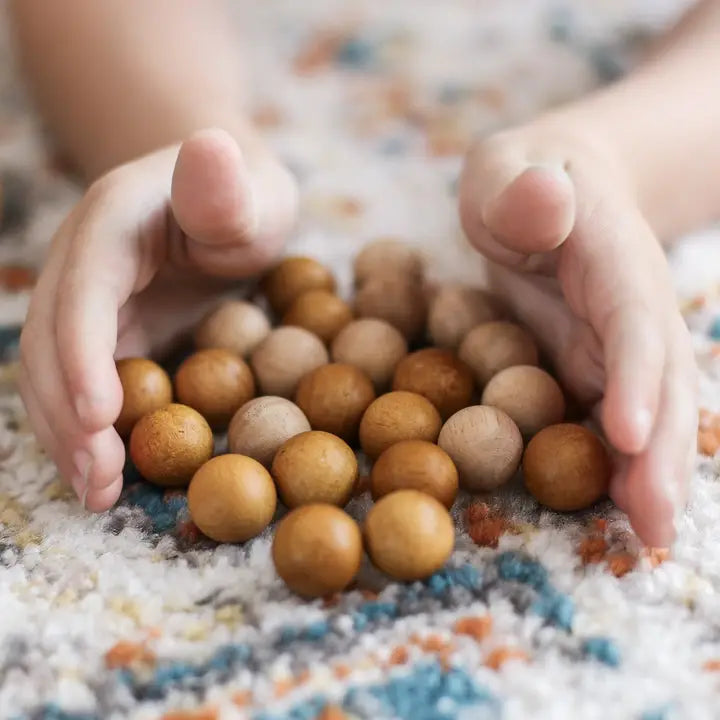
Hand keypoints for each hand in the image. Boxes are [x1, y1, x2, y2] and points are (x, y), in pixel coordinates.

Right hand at [18, 128, 296, 510]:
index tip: (101, 416)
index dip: (83, 353)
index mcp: (109, 225)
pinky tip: (105, 475)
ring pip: (54, 375)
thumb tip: (210, 145)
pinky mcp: (104, 338)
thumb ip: (226, 187)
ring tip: (98, 495)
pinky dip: (87, 432)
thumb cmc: (246, 200)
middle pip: (52, 342)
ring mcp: (85, 305)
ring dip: (69, 437)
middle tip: (100, 480)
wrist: (222, 205)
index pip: (84, 290)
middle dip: (70, 414)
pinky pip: (82, 386)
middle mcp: (81, 267)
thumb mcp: (250, 192)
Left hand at [459, 118, 697, 547]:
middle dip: (660, 453)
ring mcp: (619, 343)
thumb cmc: (518, 181)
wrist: (548, 191)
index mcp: (612, 259)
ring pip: (649, 412)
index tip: (628, 433)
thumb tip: (548, 197)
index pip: (633, 319)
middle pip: (658, 382)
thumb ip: (521, 187)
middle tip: (654, 526)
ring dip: (652, 475)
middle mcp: (631, 310)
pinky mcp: (599, 367)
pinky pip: (615, 419)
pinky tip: (621, 512)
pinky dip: (622, 465)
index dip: (634, 375)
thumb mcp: (504, 169)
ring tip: (650, 538)